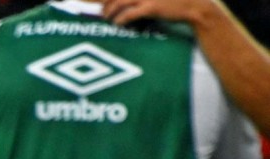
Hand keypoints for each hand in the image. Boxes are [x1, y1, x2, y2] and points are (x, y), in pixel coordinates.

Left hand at [102, 0, 218, 25]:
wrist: (194, 5)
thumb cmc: (175, 0)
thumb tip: (129, 2)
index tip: (98, 1)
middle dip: (106, 3)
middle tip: (103, 12)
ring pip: (120, 2)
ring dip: (110, 11)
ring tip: (107, 18)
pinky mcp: (152, 7)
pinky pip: (130, 14)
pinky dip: (121, 19)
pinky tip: (118, 24)